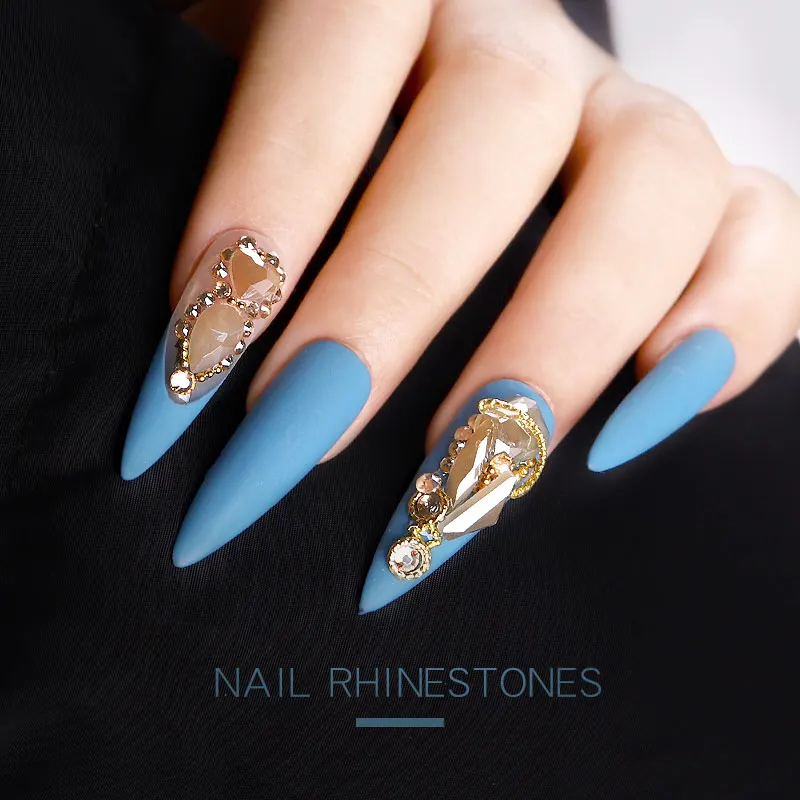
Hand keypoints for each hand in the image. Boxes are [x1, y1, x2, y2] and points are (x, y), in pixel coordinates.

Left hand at [123, 0, 799, 610]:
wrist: (438, 147)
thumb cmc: (330, 164)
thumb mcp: (263, 154)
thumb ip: (246, 222)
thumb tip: (192, 378)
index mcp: (399, 0)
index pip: (336, 53)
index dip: (266, 204)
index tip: (194, 372)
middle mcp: (529, 45)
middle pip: (494, 125)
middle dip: (390, 302)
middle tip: (295, 445)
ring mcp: (632, 119)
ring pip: (652, 187)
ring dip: (556, 346)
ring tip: (468, 481)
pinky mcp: (719, 198)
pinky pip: (766, 237)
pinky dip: (724, 331)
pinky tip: (638, 425)